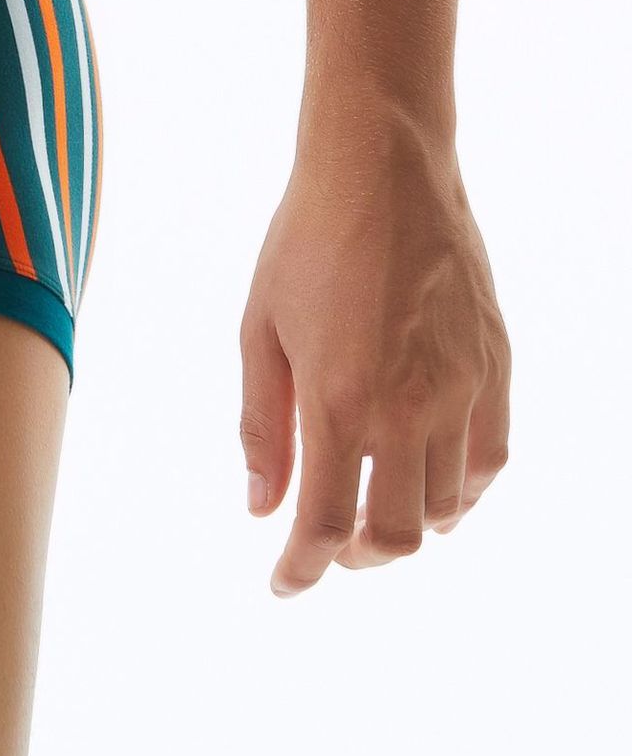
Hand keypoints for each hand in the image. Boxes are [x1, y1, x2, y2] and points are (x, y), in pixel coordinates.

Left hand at [239, 114, 509, 595]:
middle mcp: (408, 405)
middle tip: (327, 545)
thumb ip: (262, 425)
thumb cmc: (306, 242)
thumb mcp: (259, 329)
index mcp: (338, 398)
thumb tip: (262, 505)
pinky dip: (459, 490)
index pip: (325, 523)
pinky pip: (489, 460)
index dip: (301, 568)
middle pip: (393, 533)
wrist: (382, 171)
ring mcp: (461, 388)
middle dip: (355, 556)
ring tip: (370, 501)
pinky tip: (428, 480)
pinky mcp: (496, 367)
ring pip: (444, 504)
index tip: (283, 584)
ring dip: (406, 521)